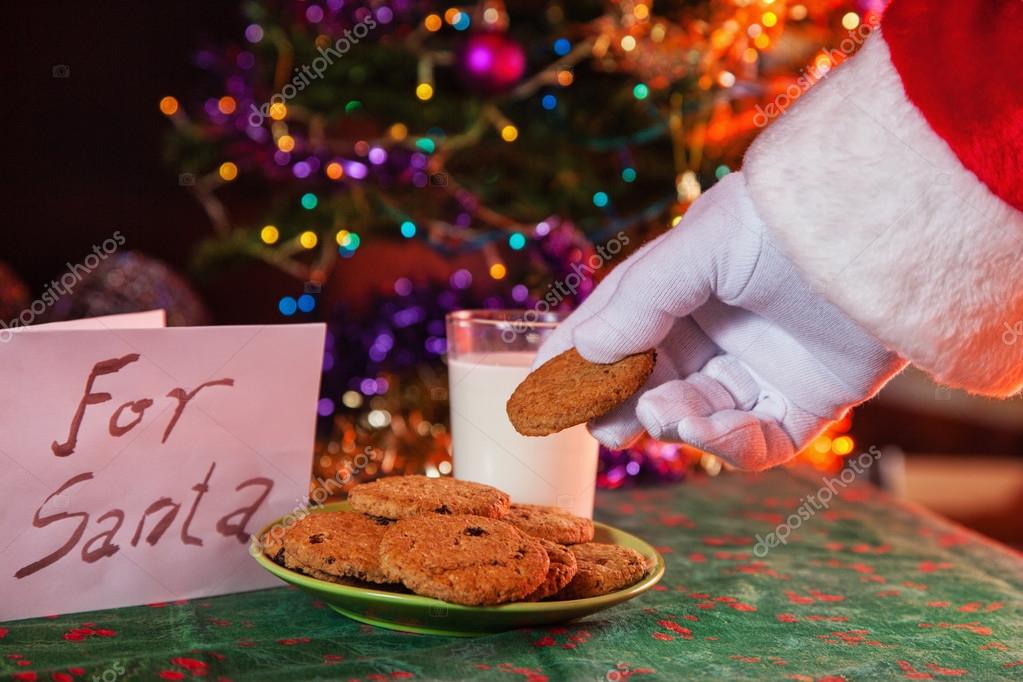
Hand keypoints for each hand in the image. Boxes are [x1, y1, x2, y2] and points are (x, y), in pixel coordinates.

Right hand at [534, 172, 905, 469]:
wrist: (885, 234)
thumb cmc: (785, 222)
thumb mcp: (699, 248)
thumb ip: (639, 300)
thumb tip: (583, 352)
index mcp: (680, 290)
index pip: (614, 331)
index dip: (577, 362)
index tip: (543, 389)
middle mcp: (714, 332)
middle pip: (649, 384)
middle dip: (622, 406)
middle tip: (603, 424)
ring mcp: (756, 371)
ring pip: (696, 417)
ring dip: (675, 421)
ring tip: (664, 412)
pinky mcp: (800, 407)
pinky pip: (755, 444)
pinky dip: (730, 444)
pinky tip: (715, 427)